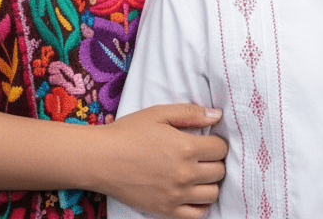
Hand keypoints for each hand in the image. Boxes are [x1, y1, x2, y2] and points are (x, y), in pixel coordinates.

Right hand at [98, 103, 226, 218]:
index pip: (220, 149)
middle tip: (203, 156)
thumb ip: (191, 113)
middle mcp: (185, 174)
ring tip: (199, 173)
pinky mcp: (166, 211)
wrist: (101, 159)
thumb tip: (217, 115)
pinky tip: (193, 193)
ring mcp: (176, 195)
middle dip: (215, 161)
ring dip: (210, 183)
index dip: (217, 142)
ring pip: (213, 194)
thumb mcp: (159, 113)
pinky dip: (201, 205)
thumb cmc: (129, 132)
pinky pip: (197, 215)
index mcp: (186, 147)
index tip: (208, 141)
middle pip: (219, 171)